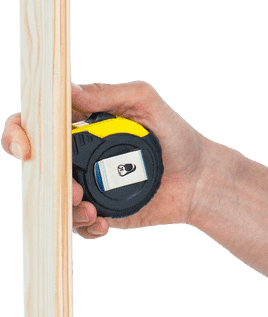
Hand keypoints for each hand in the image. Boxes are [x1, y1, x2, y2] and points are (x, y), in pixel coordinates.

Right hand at [2, 80, 212, 239]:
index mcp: (85, 122)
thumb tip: (68, 90)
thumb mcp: (147, 102)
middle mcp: (78, 153)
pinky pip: (73, 224)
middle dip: (44, 182)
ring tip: (92, 211)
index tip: (27, 148)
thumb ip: (111, 94)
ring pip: (50, 199)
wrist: (199, 178)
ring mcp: (85, 182)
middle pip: (37, 166)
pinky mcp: (96, 210)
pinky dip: (81, 226)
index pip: (37, 122)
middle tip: (74, 191)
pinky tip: (103, 224)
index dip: (18, 132)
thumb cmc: (176, 134)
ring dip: (64, 208)